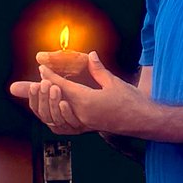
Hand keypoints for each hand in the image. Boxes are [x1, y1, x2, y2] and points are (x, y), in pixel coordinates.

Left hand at [34, 52, 154, 137]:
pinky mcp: (88, 128)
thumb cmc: (130, 100)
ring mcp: (84, 124)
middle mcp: (82, 115)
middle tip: (40, 77)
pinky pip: (67, 123)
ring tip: (46, 89)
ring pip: (59, 114)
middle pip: (57, 101)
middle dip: (47, 88)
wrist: (142, 121)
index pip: (63, 87)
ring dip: (50, 102)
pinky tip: (56, 107)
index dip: (51, 77)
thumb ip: (98, 69)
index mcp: (87, 101)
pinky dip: (58, 114)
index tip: (42, 68)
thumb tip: (91, 55)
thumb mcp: (113, 82)